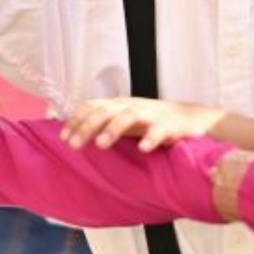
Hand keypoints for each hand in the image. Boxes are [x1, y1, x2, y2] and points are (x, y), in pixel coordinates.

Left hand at [61, 97, 222, 152]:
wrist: (190, 118)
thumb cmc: (150, 121)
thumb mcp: (123, 118)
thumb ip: (102, 123)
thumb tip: (71, 134)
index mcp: (118, 105)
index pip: (92, 106)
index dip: (76, 120)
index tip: (63, 137)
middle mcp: (131, 106)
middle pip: (105, 111)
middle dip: (87, 126)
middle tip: (73, 145)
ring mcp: (150, 115)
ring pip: (129, 116)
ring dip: (113, 129)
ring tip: (101, 144)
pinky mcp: (169, 126)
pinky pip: (159, 131)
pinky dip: (151, 138)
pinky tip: (143, 149)